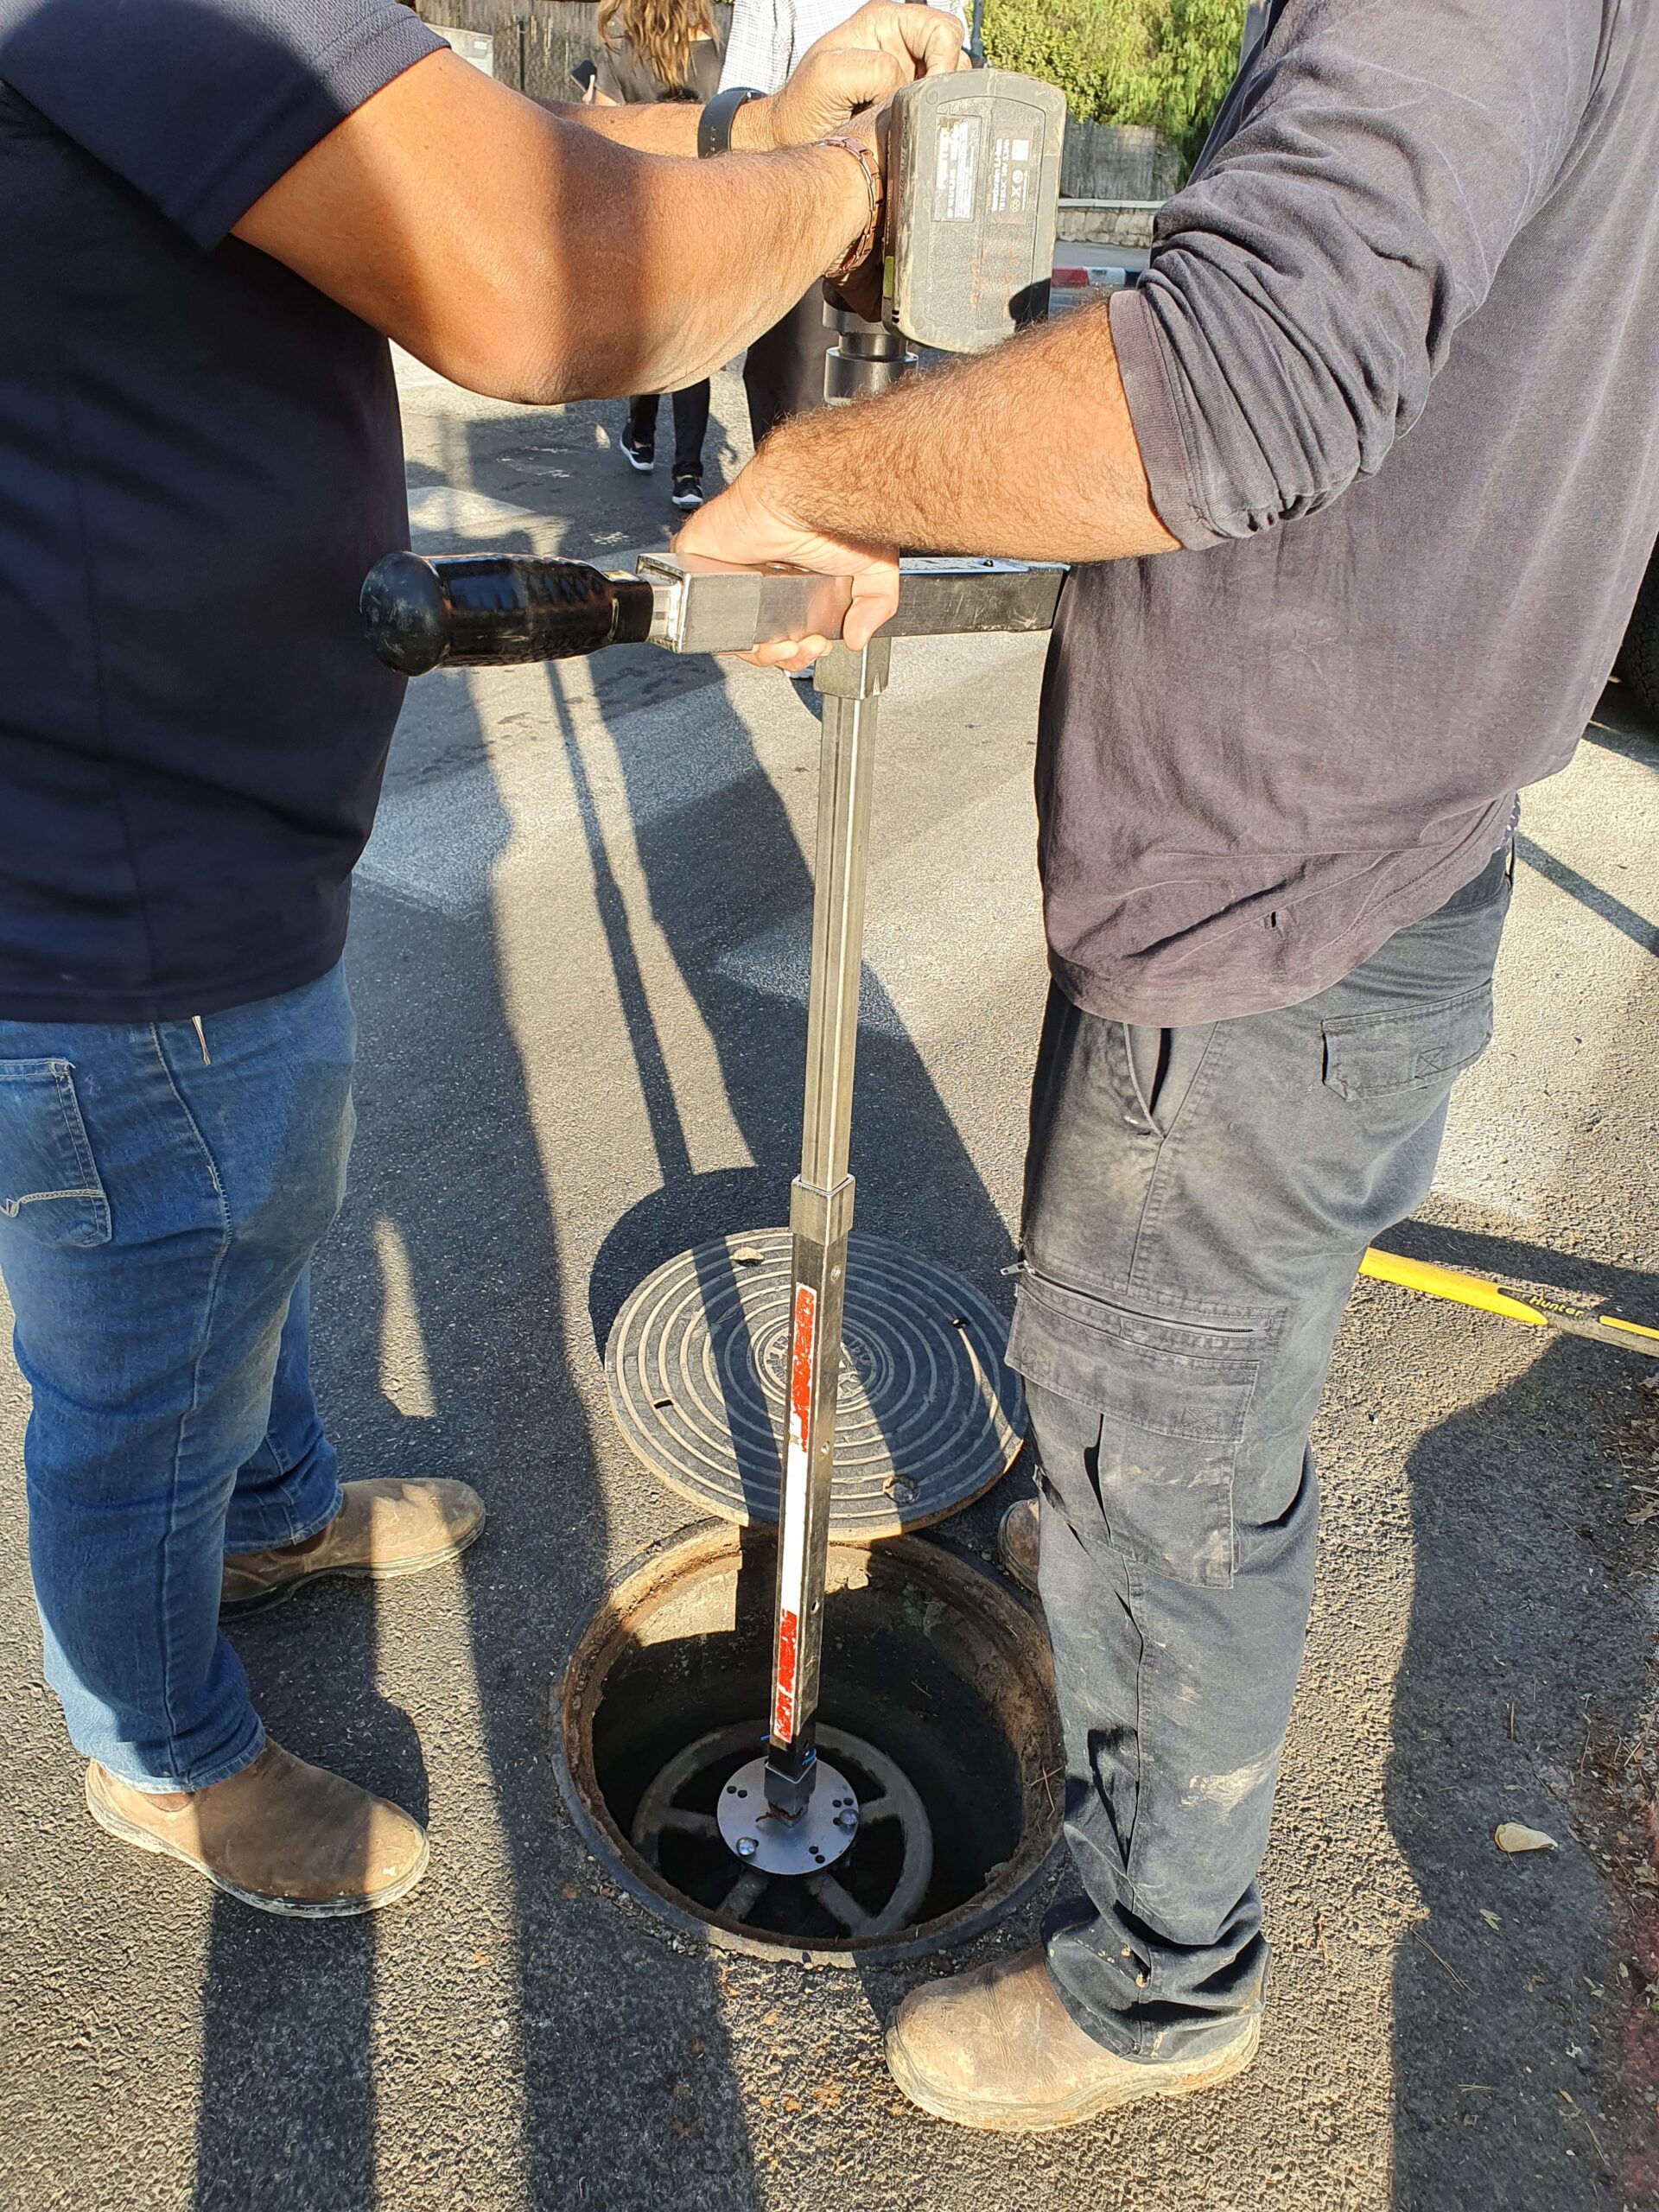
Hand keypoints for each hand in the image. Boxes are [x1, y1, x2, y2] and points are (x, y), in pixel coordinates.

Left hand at [672, 456, 900, 669]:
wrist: (801, 496)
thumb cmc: (832, 516)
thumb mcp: (873, 566)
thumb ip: (876, 603)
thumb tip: (859, 637)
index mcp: (794, 581)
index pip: (790, 628)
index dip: (804, 648)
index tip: (818, 647)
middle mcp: (762, 579)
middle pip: (764, 638)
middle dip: (790, 655)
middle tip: (808, 648)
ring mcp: (731, 575)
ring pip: (738, 634)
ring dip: (766, 654)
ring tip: (789, 647)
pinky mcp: (703, 568)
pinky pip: (705, 616)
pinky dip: (733, 638)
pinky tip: (760, 638)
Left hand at [758, 2, 966, 150]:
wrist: (795, 142)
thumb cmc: (802, 106)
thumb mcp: (827, 76)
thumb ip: (872, 69)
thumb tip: (904, 85)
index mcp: (884, 21)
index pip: (941, 29)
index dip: (945, 61)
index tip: (930, 93)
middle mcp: (899, 42)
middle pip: (953, 52)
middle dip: (946, 82)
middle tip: (926, 111)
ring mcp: (905, 72)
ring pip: (950, 81)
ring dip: (939, 103)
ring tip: (913, 121)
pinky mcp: (906, 102)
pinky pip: (936, 105)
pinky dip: (932, 118)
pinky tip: (912, 130)